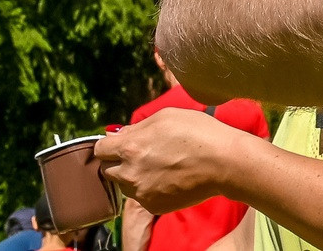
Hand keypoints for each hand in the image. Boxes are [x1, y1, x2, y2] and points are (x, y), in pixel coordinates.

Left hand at [95, 110, 253, 213]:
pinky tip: (168, 178)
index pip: (99, 150)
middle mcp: (130, 172)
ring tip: (158, 166)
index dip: (109, 146)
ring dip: (133, 176)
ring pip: (125, 185)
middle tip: (141, 155)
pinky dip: (150, 188)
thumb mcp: (166, 116)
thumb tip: (119, 134)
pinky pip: (142, 197)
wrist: (223, 162)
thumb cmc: (198, 132)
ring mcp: (141, 192)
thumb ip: (137, 126)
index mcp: (130, 147)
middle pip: (108, 170)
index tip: (119, 145)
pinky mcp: (153, 205)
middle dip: (119, 162)